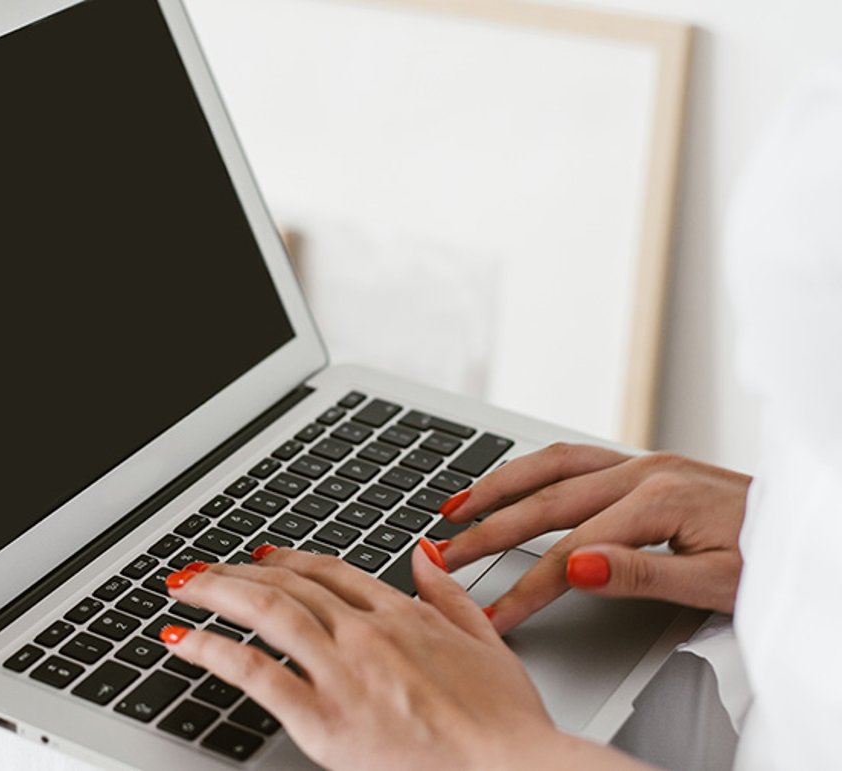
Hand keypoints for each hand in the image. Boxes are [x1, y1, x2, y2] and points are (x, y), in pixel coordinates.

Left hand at [161, 544, 642, 769]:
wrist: (517, 770)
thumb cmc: (508, 725)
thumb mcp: (487, 642)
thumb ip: (448, 593)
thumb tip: (422, 552)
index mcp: (402, 615)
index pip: (330, 571)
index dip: (288, 558)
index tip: (264, 556)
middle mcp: (366, 633)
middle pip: (288, 583)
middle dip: (238, 571)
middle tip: (205, 569)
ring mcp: (343, 672)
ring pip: (265, 612)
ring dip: (215, 593)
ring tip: (183, 588)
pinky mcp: (325, 718)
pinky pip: (254, 672)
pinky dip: (212, 651)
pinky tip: (184, 641)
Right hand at [438, 443, 750, 633]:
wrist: (809, 524)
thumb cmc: (769, 557)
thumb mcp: (716, 582)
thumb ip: (641, 573)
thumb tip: (576, 568)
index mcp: (659, 500)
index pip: (570, 552)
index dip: (525, 588)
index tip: (493, 616)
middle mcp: (644, 471)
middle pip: (545, 503)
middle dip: (487, 533)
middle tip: (444, 557)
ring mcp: (642, 462)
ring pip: (550, 467)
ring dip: (496, 487)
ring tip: (453, 508)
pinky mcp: (645, 465)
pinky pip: (572, 458)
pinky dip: (530, 469)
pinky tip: (507, 482)